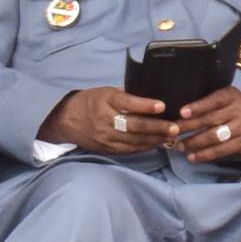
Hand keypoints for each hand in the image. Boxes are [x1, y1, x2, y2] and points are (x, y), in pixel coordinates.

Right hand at [37, 86, 178, 157]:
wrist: (66, 120)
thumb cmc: (91, 101)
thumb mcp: (106, 92)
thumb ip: (127, 96)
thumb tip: (152, 96)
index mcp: (105, 100)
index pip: (127, 102)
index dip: (145, 105)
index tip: (162, 105)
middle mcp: (105, 119)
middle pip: (133, 125)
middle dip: (156, 127)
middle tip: (174, 127)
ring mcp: (105, 136)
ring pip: (134, 140)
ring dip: (155, 139)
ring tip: (172, 137)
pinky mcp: (106, 148)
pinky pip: (129, 149)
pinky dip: (145, 147)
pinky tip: (157, 143)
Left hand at [170, 87, 240, 161]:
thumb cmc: (239, 108)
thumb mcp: (230, 97)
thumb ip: (212, 101)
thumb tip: (183, 111)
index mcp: (233, 96)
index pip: (215, 100)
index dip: (198, 106)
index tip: (182, 112)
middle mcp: (239, 111)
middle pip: (211, 120)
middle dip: (189, 126)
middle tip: (172, 131)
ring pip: (214, 137)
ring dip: (194, 143)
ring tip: (179, 146)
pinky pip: (221, 151)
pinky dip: (205, 155)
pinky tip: (192, 157)